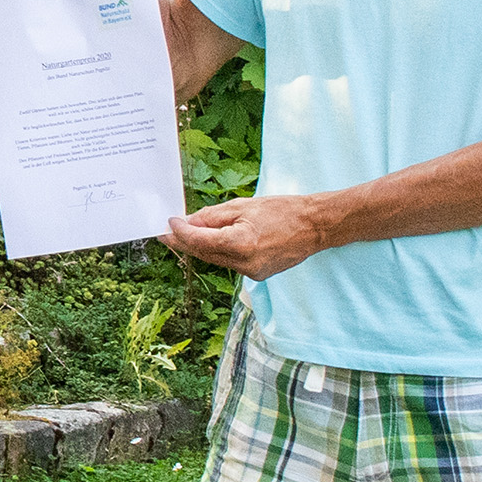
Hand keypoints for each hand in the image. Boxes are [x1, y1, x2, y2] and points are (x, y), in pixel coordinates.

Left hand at [164, 195, 329, 280]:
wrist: (315, 227)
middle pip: (203, 254)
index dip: (179, 232)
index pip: (198, 241)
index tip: (168, 223)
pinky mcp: (257, 276)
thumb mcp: (242, 206)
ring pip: (215, 260)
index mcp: (240, 244)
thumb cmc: (282, 211)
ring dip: (200, 247)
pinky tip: (212, 241)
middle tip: (167, 232)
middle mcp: (245, 264)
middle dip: (184, 242)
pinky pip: (230, 263)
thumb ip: (212, 216)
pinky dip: (219, 252)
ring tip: (186, 233)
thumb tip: (188, 222)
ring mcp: (252, 273)